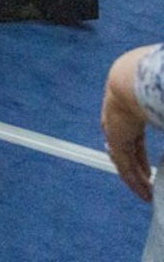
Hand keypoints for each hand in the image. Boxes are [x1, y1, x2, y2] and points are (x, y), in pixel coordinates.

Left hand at [102, 47, 156, 202]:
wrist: (131, 81)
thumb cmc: (152, 85)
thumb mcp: (160, 104)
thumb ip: (162, 112)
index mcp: (129, 110)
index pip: (134, 135)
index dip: (140, 149)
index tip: (146, 161)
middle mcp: (118, 122)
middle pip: (127, 148)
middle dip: (137, 164)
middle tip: (146, 178)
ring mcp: (115, 132)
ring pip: (125, 161)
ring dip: (137, 179)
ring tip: (147, 193)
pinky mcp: (116, 142)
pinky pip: (125, 168)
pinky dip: (135, 182)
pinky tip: (144, 193)